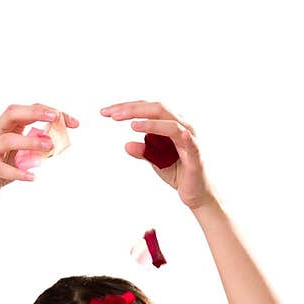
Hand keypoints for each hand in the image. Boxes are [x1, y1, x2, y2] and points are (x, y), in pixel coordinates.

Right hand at [0, 101, 79, 203]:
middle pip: (12, 113)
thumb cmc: (5, 164)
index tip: (71, 121)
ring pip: (8, 140)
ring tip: (48, 146)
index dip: (49, 112)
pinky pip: (2, 169)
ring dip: (29, 141)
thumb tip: (60, 139)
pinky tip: (32, 177)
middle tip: (55, 118)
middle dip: (34, 113)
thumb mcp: (23, 151)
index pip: (29, 111)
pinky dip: (18, 173)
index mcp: (8, 126)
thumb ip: (38, 143)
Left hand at [99, 100, 214, 210]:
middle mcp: (181, 125)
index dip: (126, 108)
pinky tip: (174, 131)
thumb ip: (144, 151)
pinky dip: (180, 134)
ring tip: (131, 124)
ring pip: (169, 121)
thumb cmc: (179, 174)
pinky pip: (188, 140)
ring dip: (150, 121)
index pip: (147, 109)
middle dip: (132, 109)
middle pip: (156, 108)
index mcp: (170, 124)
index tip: (106, 112)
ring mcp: (189, 137)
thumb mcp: (156, 162)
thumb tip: (127, 145)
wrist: (197, 195)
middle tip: (111, 114)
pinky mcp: (196, 153)